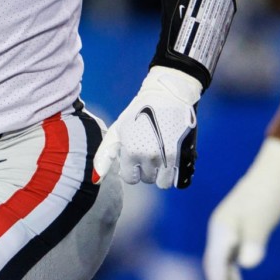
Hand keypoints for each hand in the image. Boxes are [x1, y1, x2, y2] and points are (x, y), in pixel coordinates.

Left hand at [98, 66, 201, 188]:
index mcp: (131, 151)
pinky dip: (173, 175)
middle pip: (147, 179)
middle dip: (146, 169)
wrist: (166, 96)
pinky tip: (170, 162)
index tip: (134, 158)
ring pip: (162, 183)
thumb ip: (104, 156)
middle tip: (147, 151)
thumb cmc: (137, 114)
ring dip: (160, 173)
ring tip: (159, 156)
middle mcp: (149, 156)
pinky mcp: (184, 155)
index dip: (131, 170)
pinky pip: (178, 180)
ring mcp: (168, 156)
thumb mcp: (117, 131)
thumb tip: (95, 180)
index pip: (130, 178)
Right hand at [204, 138, 279, 279]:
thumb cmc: (268, 196)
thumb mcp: (262, 220)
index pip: (216, 261)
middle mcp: (220, 232)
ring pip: (221, 264)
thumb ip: (255, 242)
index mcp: (221, 229)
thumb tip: (248, 264)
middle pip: (215, 265)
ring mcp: (227, 233)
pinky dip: (232, 275)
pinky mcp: (237, 234)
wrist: (274, 177)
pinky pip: (229, 260)